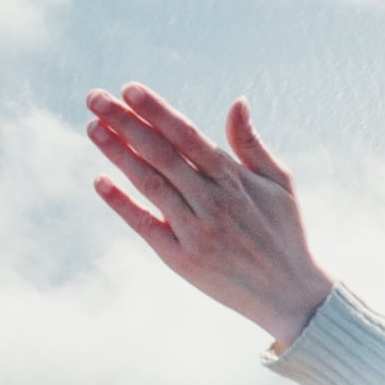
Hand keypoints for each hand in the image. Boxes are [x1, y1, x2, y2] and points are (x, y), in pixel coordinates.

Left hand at [85, 84, 333, 345]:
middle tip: (94, 98)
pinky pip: (146, 225)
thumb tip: (237, 101)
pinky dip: (122, 203)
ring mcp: (196, 230)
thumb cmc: (285, 233)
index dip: (156, 111)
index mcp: (234, 178)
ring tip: (93, 127)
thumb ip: (251, 143)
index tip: (129, 89)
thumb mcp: (280, 182)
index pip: (187, 135)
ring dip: (118, 154)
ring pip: (150, 183)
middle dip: (126, 122)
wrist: (291, 295)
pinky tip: (99, 181)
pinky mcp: (182, 259)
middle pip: (161, 153)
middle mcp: (213, 201)